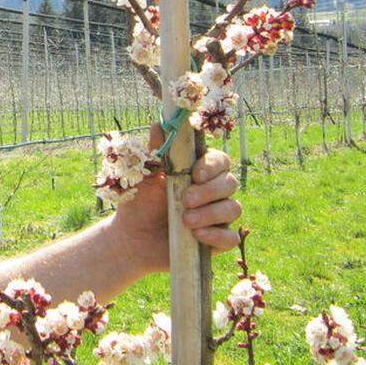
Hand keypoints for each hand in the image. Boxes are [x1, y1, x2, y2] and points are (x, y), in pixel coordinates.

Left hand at [111, 125, 241, 273]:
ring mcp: (217, 216)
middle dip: (210, 191)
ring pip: (234, 208)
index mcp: (198, 171)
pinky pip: (231, 237)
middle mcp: (212, 191)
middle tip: (186, 200)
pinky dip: (216, 236)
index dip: (212, 166)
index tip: (196, 174)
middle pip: (231, 183)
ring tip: (186, 221)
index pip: (220, 161)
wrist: (132, 239)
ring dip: (211, 214)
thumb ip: (155, 152)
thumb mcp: (144, 177)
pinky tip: (197, 235)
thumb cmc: (139, 203)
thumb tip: (159, 124)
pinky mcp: (217, 240)